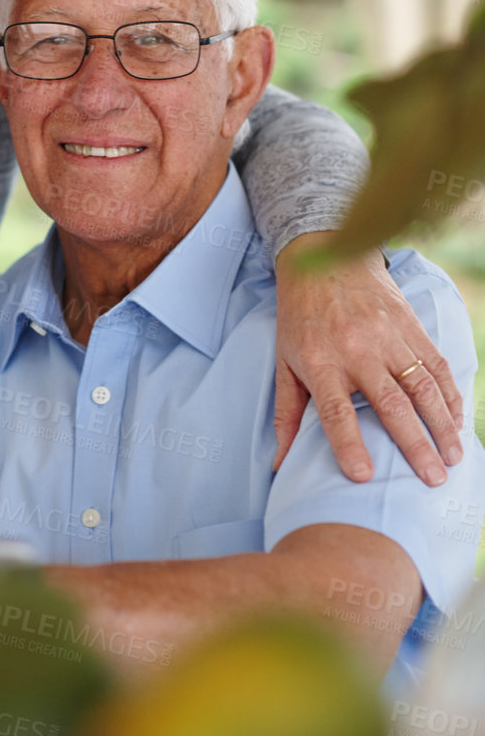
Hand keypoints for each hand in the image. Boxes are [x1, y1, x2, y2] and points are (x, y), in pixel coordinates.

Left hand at [273, 233, 462, 485]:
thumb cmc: (300, 316)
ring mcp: (386, 335)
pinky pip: (435, 363)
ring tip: (453, 458)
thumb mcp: (284, 360)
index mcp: (320, 362)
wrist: (323, 255)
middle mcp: (356, 350)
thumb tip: (279, 462)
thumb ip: (286, 413)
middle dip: (414, 445)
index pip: (335, 411)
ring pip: (421, 386)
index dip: (349, 444)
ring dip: (441, 424)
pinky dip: (449, 394)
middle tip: (432, 480)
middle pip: (390, 404)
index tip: (364, 476)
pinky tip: (455, 420)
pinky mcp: (408, 324)